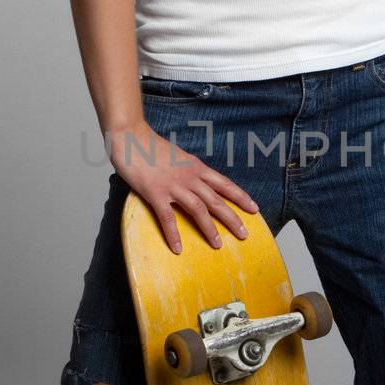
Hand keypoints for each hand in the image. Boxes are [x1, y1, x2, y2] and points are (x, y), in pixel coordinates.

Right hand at [108, 119, 258, 253]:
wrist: (131, 136)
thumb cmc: (152, 147)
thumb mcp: (179, 157)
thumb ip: (189, 171)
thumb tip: (197, 184)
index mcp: (196, 167)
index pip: (224, 184)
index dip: (240, 197)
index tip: (254, 209)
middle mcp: (189, 177)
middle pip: (216, 200)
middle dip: (232, 218)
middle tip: (244, 234)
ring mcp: (173, 185)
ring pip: (198, 209)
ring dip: (209, 228)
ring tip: (217, 245)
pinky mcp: (155, 193)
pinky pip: (167, 217)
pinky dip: (173, 234)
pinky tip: (177, 248)